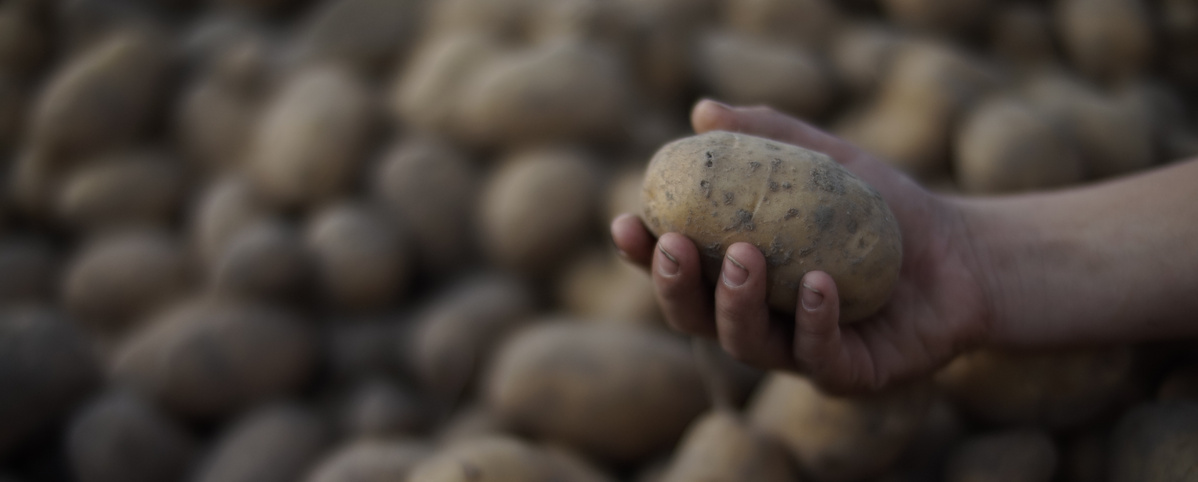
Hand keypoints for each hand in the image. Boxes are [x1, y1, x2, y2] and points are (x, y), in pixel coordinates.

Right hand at [612, 100, 994, 393]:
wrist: (961, 255)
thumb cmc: (883, 209)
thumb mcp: (826, 159)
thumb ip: (768, 135)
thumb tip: (703, 112)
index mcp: (740, 275)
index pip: (679, 271)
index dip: (644, 254)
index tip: (626, 222)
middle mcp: (759, 319)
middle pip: (695, 317)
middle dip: (675, 286)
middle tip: (675, 245)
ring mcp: (799, 351)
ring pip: (745, 344)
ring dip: (736, 303)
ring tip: (746, 256)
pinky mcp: (846, 374)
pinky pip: (816, 356)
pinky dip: (811, 321)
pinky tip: (818, 285)